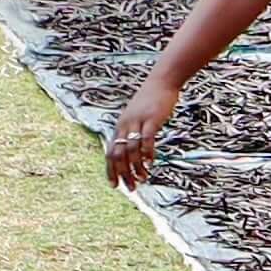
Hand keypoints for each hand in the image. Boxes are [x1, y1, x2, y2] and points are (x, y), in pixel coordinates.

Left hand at [106, 73, 178, 187]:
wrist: (161, 82)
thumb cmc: (150, 102)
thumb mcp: (136, 118)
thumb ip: (133, 133)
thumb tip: (133, 153)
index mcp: (119, 127)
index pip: (110, 153)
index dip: (111, 170)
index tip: (114, 185)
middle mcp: (125, 125)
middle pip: (118, 155)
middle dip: (123, 174)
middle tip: (131, 187)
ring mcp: (137, 122)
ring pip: (131, 150)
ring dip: (136, 167)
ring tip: (143, 178)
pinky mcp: (151, 119)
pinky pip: (146, 139)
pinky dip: (147, 153)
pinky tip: (151, 163)